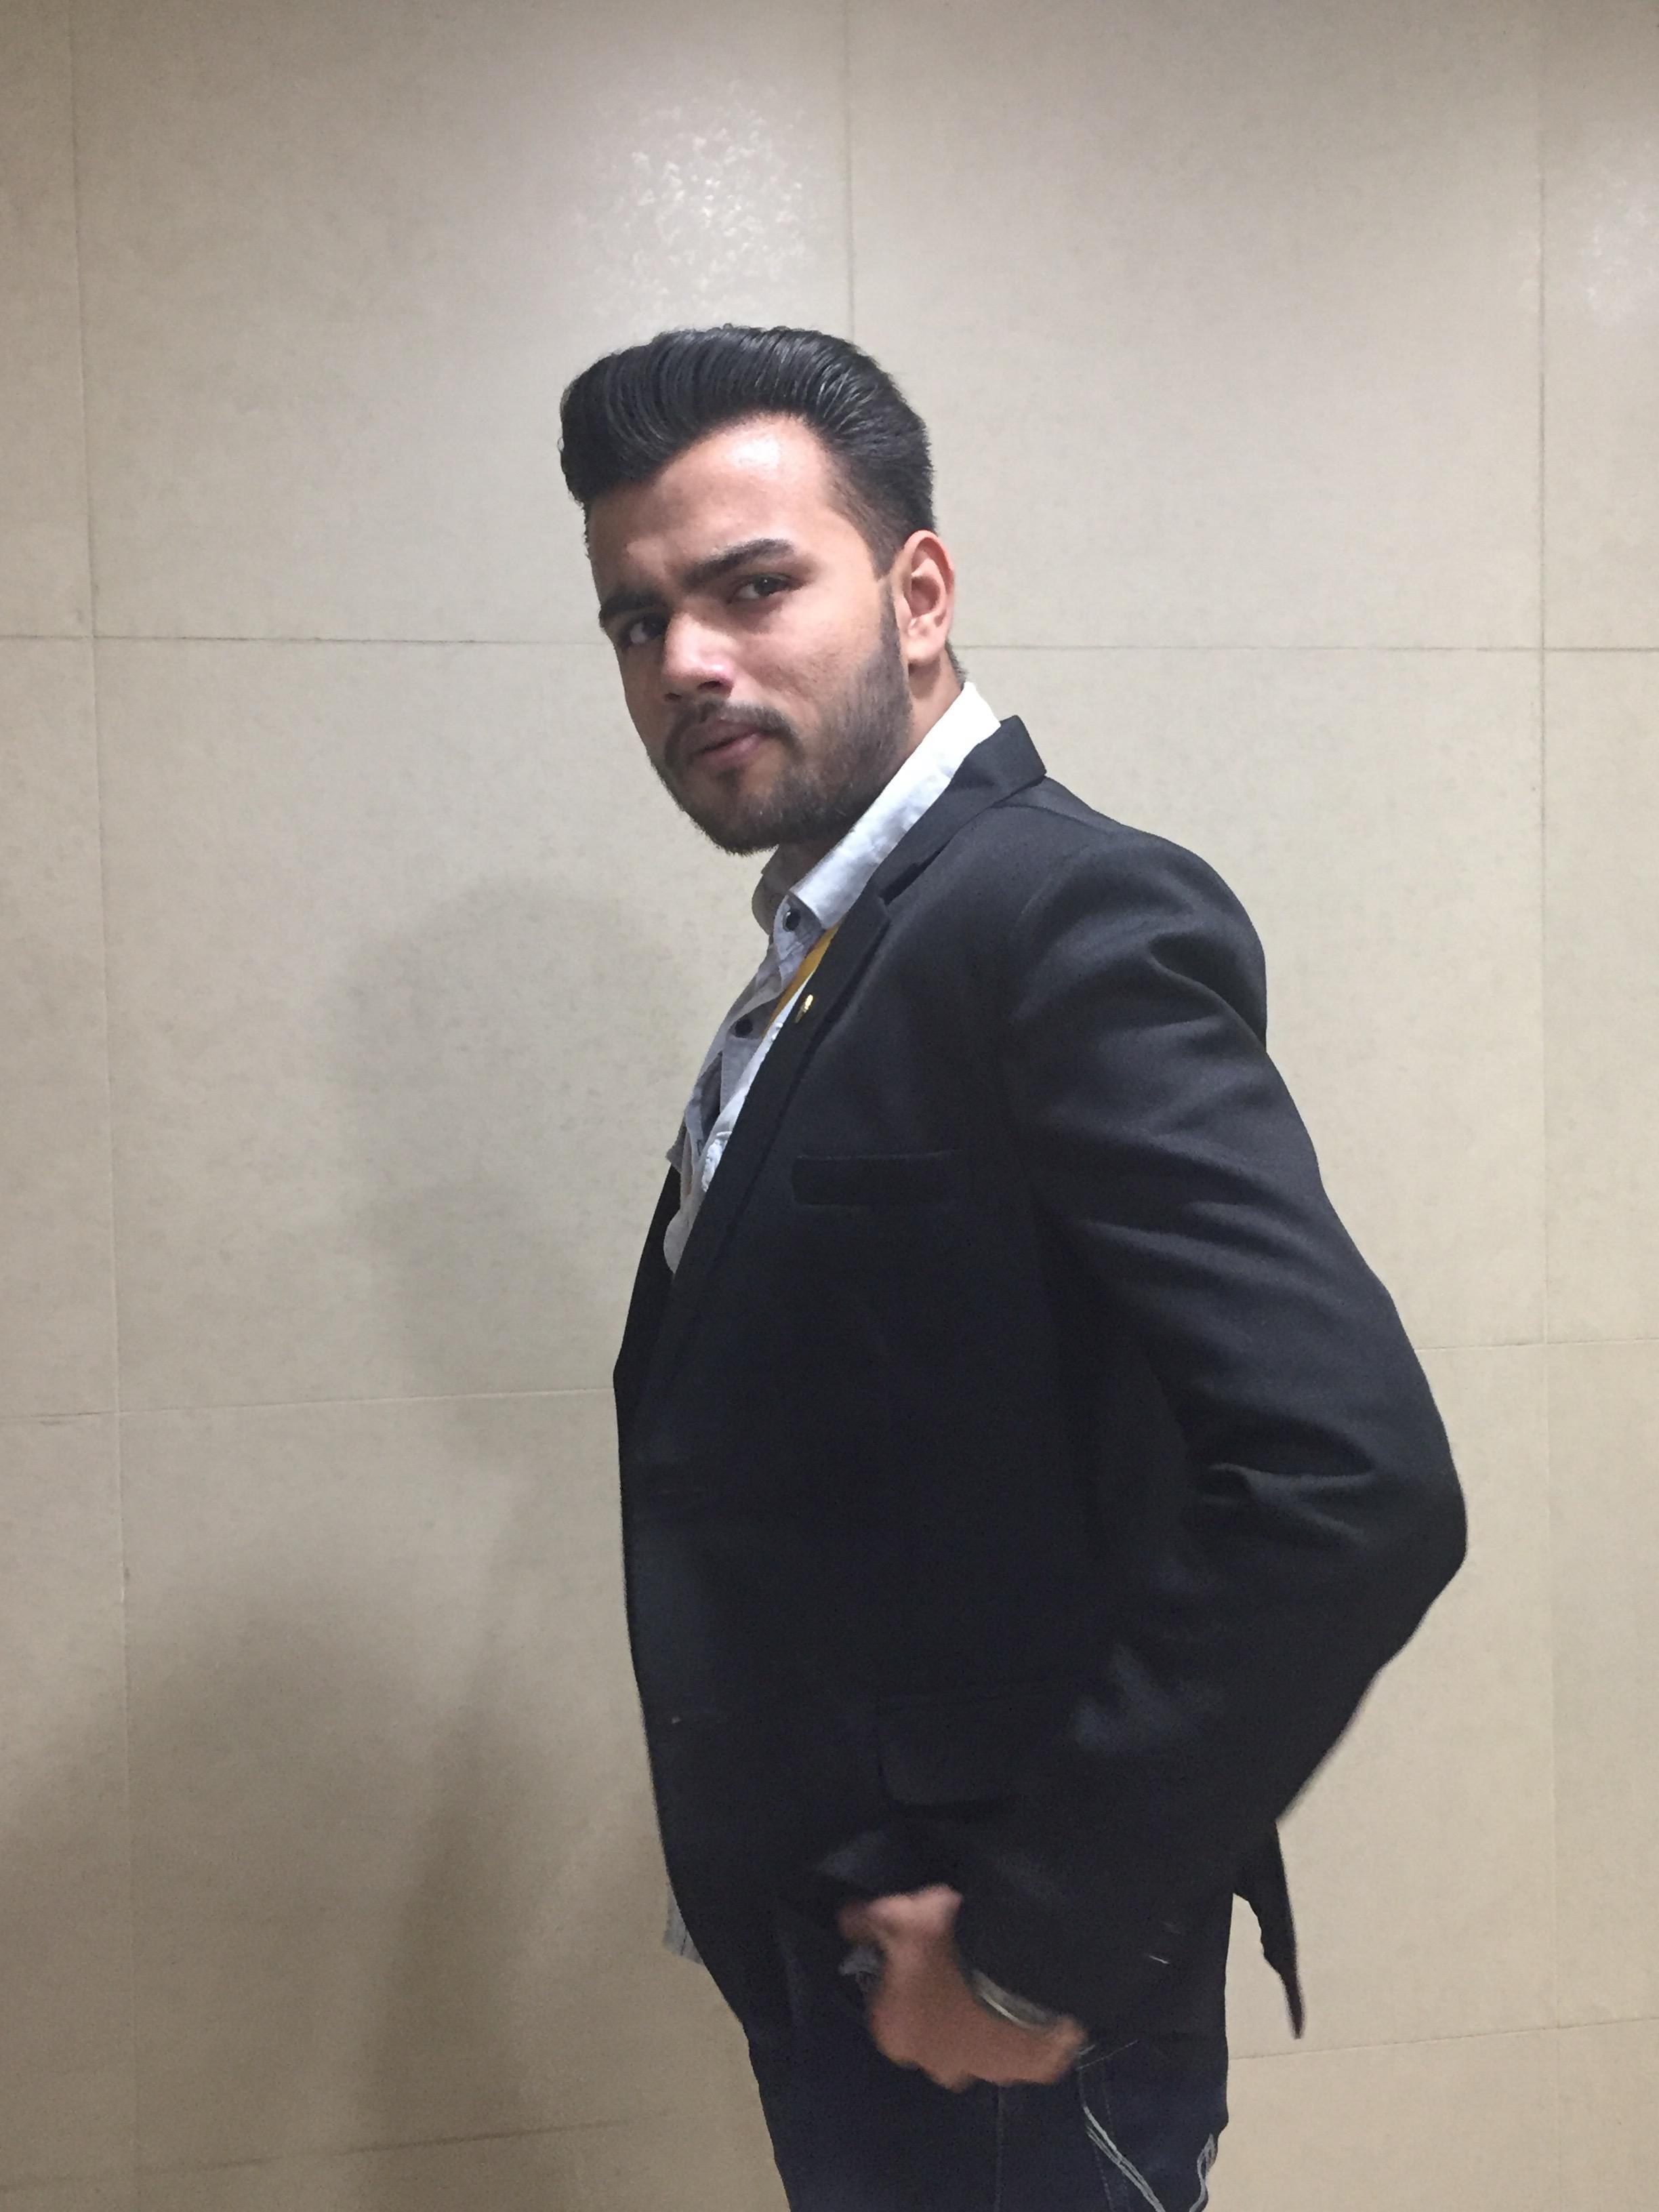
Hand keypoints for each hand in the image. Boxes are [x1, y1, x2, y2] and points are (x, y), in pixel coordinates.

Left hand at [836, 1884, 1086, 2090]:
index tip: (916, 1964)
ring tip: (998, 1985)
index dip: (901, 1990)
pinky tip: (1031, 2002)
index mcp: (897, 2037)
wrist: (1018, 1960)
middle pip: (935, 2044)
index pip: (889, 2018)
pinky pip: (1026, 2055)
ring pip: (981, 2052)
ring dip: (985, 2027)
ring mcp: (990, 2072)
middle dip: (943, 2018)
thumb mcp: (894, 1916)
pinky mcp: (1034, 2070)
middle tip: (958, 1973)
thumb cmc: (945, 1943)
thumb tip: (846, 1923)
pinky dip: (1028, 2035)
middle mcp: (939, 2067)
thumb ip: (864, 1922)